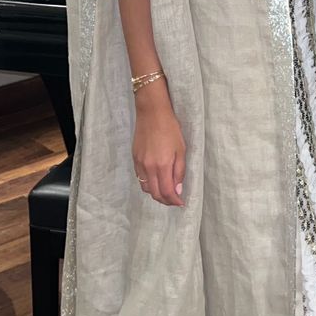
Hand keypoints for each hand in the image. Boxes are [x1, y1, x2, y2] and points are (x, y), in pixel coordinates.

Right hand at [132, 81, 185, 205]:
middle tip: (174, 200)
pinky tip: (156, 180)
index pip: (166, 192)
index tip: (181, 203)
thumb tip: (178, 189)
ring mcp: (139, 163)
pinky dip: (148, 184)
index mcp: (161, 165)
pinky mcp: (134, 158)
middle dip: (165, 200)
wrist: (151, 112)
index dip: (174, 201)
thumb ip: (179, 171)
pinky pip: (140, 178)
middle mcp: (148, 167)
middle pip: (154, 193)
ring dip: (156, 193)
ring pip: (145, 188)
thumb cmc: (170, 128)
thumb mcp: (181, 149)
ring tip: (166, 192)